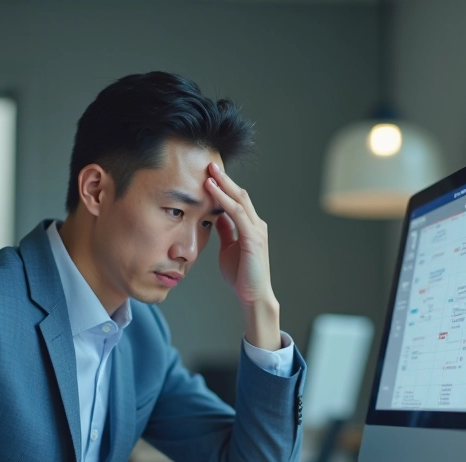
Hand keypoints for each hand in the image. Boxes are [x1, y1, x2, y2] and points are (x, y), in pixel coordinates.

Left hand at [204, 163, 280, 349]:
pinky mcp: (253, 238)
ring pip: (240, 200)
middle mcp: (256, 224)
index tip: (208, 174)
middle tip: (209, 163)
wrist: (252, 296)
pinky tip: (212, 190)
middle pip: (240, 194)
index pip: (236, 200)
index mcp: (250, 226)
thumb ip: (226, 231)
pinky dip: (224, 200)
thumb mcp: (228, 248)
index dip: (223, 186)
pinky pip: (237, 214)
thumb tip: (217, 216)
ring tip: (209, 171)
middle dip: (224, 179)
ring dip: (224, 184)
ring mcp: (257, 230)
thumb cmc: (241, 275)